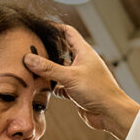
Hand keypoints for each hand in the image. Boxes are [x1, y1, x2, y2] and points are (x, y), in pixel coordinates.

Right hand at [23, 25, 139, 139]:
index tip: (41, 26)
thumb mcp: (70, 76)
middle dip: (49, 49)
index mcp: (84, 52)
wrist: (110, 113)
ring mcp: (79, 77)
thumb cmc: (98, 91)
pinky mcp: (77, 91)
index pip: (68, 32)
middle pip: (63, 50)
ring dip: (49, 69)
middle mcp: (82, 62)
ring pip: (61, 69)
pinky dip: (53, 86)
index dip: (55, 27)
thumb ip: (48, 68)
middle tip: (33, 47)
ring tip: (34, 67)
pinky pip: (62, 86)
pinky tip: (44, 87)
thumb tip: (29, 59)